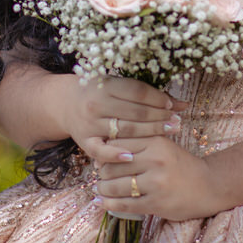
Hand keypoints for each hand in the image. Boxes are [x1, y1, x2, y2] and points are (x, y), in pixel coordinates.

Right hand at [58, 76, 186, 164]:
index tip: (172, 105)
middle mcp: (97, 105)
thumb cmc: (97, 92)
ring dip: (151, 132)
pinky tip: (131, 157)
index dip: (158, 98)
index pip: (138, 92)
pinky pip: (101, 151)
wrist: (64, 103)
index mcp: (105, 86)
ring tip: (170, 132)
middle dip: (160, 117)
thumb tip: (178, 103)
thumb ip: (142, 92)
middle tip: (178, 121)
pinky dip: (115, 155)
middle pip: (135, 112)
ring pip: (125, 130)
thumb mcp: (115, 84)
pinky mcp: (84, 141)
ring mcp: (90, 124)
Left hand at [96, 136, 227, 220]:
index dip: (105, 153)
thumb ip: (139, 145)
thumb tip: (103, 153)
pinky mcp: (157, 203)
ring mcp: (156, 182)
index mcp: (156, 141)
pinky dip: (109, 204)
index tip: (102, 160)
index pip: (118, 144)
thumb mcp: (163, 146)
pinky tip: (101, 203)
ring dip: (103, 189)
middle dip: (103, 172)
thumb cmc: (181, 165)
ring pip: (116, 185)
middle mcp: (156, 159)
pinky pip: (125, 204)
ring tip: (100, 189)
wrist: (209, 185)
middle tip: (101, 176)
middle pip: (114, 165)